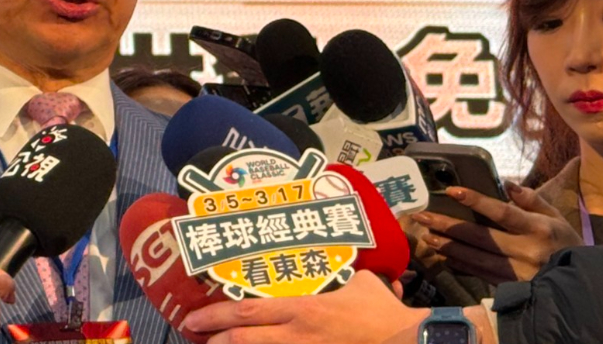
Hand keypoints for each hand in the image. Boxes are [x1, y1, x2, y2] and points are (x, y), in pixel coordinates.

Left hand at [183, 270, 425, 343]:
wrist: (409, 340)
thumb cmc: (384, 314)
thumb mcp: (360, 283)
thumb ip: (341, 275)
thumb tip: (344, 266)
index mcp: (303, 310)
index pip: (248, 312)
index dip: (216, 316)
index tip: (193, 318)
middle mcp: (298, 336)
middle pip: (245, 340)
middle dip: (215, 339)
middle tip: (194, 335)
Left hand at [412, 183, 582, 283]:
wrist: (577, 280)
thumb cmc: (563, 242)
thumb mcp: (555, 217)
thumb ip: (531, 199)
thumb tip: (506, 183)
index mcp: (538, 228)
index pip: (502, 213)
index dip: (476, 201)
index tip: (451, 191)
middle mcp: (526, 250)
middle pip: (481, 237)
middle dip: (448, 226)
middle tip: (423, 217)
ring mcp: (517, 271)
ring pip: (476, 258)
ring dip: (448, 247)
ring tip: (427, 236)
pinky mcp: (511, 285)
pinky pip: (480, 274)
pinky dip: (460, 265)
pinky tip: (444, 256)